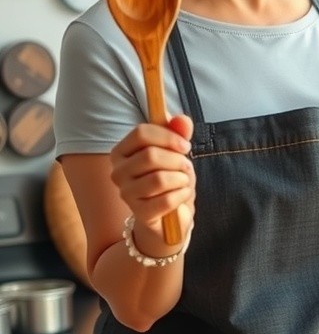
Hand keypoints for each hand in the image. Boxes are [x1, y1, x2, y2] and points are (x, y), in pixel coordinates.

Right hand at [110, 113, 195, 240]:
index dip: (168, 137)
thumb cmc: (169, 175)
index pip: (141, 133)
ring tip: (183, 180)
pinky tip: (182, 194)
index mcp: (121, 151)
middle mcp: (118, 172)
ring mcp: (126, 194)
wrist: (170, 211)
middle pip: (150, 155)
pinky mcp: (140, 213)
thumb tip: (182, 120)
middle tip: (185, 166)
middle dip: (177, 160)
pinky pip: (167, 200)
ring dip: (181, 178)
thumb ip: (179, 131)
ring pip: (159, 179)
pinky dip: (182, 195)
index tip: (185, 145)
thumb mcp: (176, 149)